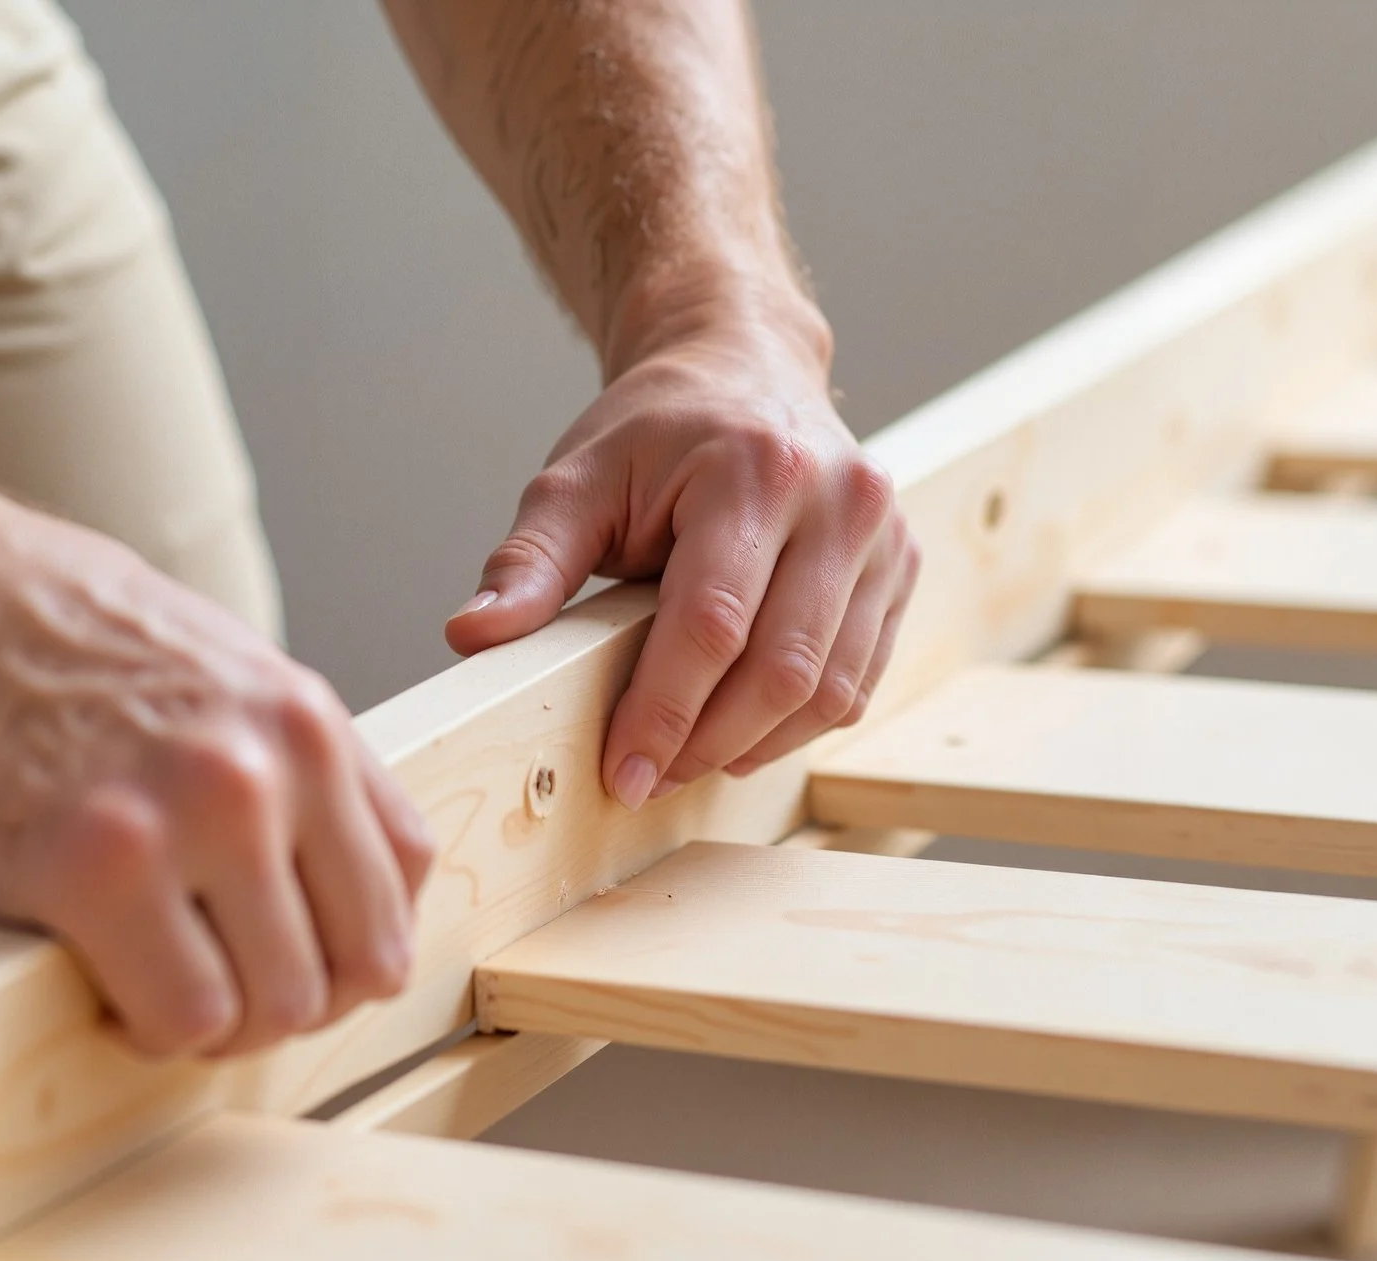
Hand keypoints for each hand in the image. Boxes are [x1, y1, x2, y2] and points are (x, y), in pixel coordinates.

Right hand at [0, 477, 436, 1058]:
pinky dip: (145, 1028)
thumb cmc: (20, 625)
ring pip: (276, 1005)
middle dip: (289, 999)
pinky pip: (181, 1014)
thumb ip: (270, 764)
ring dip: (215, 1022)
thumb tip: (310, 881)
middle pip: (360, 960)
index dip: (350, 937)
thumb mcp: (201, 669)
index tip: (287, 950)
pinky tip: (94, 984)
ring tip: (145, 983)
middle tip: (211, 987)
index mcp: (302, 716)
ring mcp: (190, 814)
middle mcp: (270, 764)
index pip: (405, 873)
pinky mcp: (93, 866)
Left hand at [445, 318, 917, 807]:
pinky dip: (798, 724)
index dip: (663, 712)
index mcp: (756, 470)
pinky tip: (742, 727)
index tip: (620, 770)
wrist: (747, 366)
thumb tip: (474, 633)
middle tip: (647, 776)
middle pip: (782, 669)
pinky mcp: (903, 568)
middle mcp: (839, 501)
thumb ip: (529, 560)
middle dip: (706, 743)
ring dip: (754, 745)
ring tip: (689, 756)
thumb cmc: (660, 429)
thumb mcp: (576, 478)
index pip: (713, 624)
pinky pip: (859, 681)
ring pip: (829, 690)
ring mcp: (883, 537)